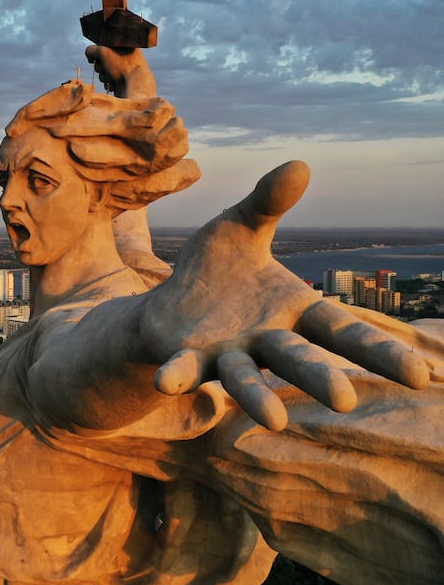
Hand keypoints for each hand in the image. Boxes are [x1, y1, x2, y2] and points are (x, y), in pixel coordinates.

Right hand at [85, 45, 156, 97]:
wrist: (134, 86)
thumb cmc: (121, 66)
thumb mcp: (103, 52)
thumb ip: (91, 50)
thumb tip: (90, 57)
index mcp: (125, 45)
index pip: (103, 45)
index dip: (98, 51)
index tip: (100, 56)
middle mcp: (125, 56)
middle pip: (101, 59)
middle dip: (100, 66)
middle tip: (107, 68)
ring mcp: (123, 69)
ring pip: (103, 71)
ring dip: (104, 76)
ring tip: (112, 78)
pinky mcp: (121, 81)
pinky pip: (108, 81)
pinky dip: (108, 83)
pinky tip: (115, 84)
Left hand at [140, 161, 430, 429]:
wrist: (166, 301)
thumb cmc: (216, 270)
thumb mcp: (241, 227)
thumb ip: (268, 203)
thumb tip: (299, 164)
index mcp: (293, 311)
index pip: (343, 332)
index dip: (380, 353)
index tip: (420, 376)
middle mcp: (265, 341)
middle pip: (299, 361)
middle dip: (318, 378)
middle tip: (342, 400)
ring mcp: (226, 355)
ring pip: (246, 379)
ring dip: (257, 397)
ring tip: (273, 421)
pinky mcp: (187, 359)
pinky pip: (183, 370)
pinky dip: (177, 376)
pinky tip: (166, 383)